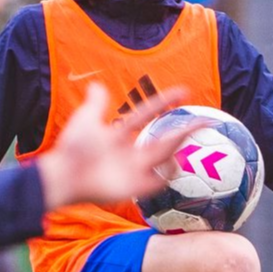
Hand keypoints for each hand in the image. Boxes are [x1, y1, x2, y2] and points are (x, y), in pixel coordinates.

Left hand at [35, 83, 199, 208]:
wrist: (64, 176)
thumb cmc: (72, 149)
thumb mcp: (85, 120)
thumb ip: (95, 103)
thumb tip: (97, 84)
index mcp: (120, 134)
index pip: (147, 114)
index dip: (165, 101)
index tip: (184, 90)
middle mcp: (131, 152)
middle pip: (165, 138)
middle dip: (187, 130)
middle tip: (208, 120)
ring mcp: (134, 170)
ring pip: (166, 157)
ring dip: (179, 147)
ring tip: (190, 135)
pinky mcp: (134, 187)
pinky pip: (158, 182)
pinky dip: (169, 175)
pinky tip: (175, 164)